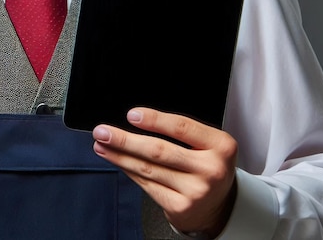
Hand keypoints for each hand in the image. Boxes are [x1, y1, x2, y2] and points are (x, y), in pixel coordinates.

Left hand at [93, 108, 237, 237]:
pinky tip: (118, 161)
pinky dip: (129, 170)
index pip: (181, 127)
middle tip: (103, 132)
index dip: (154, 120)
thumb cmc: (207, 164)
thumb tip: (136, 119)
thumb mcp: (206, 142)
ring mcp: (196, 191)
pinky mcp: (181, 208)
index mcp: (220, 146)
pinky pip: (147, 185)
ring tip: (102, 145)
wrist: (220, 205)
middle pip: (159, 150)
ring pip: (148, 169)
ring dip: (120, 155)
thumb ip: (180, 131)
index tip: (131, 115)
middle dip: (125, 140)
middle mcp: (211, 170)